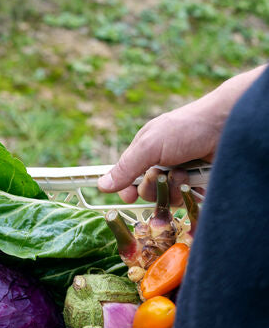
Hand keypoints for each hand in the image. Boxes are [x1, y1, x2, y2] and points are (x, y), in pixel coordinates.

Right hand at [97, 101, 218, 203]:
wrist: (227, 126)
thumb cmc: (186, 128)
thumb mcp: (150, 145)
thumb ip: (126, 167)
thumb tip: (101, 185)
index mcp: (146, 152)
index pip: (128, 179)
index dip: (127, 190)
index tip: (129, 197)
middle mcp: (161, 164)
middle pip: (147, 193)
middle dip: (155, 187)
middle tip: (165, 173)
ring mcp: (180, 175)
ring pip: (166, 199)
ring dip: (174, 189)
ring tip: (185, 172)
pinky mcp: (197, 184)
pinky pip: (186, 201)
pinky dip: (189, 193)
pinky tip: (196, 179)